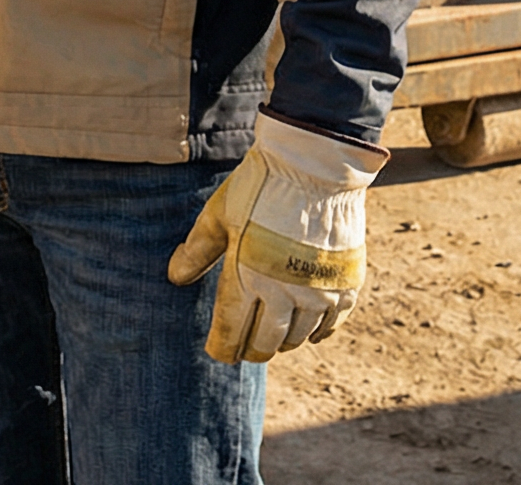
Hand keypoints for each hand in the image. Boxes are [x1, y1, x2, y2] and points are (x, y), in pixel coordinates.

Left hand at [166, 111, 384, 362]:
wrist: (314, 166)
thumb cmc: (258, 187)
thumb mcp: (218, 215)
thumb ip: (197, 250)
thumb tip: (174, 277)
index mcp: (247, 275)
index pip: (231, 330)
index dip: (223, 347)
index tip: (217, 353)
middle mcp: (284, 293)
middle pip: (265, 342)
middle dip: (251, 349)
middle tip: (243, 349)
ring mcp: (318, 293)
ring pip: (297, 338)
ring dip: (281, 340)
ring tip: (270, 335)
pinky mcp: (346, 287)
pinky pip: (328, 327)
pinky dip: (313, 333)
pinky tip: (304, 327)